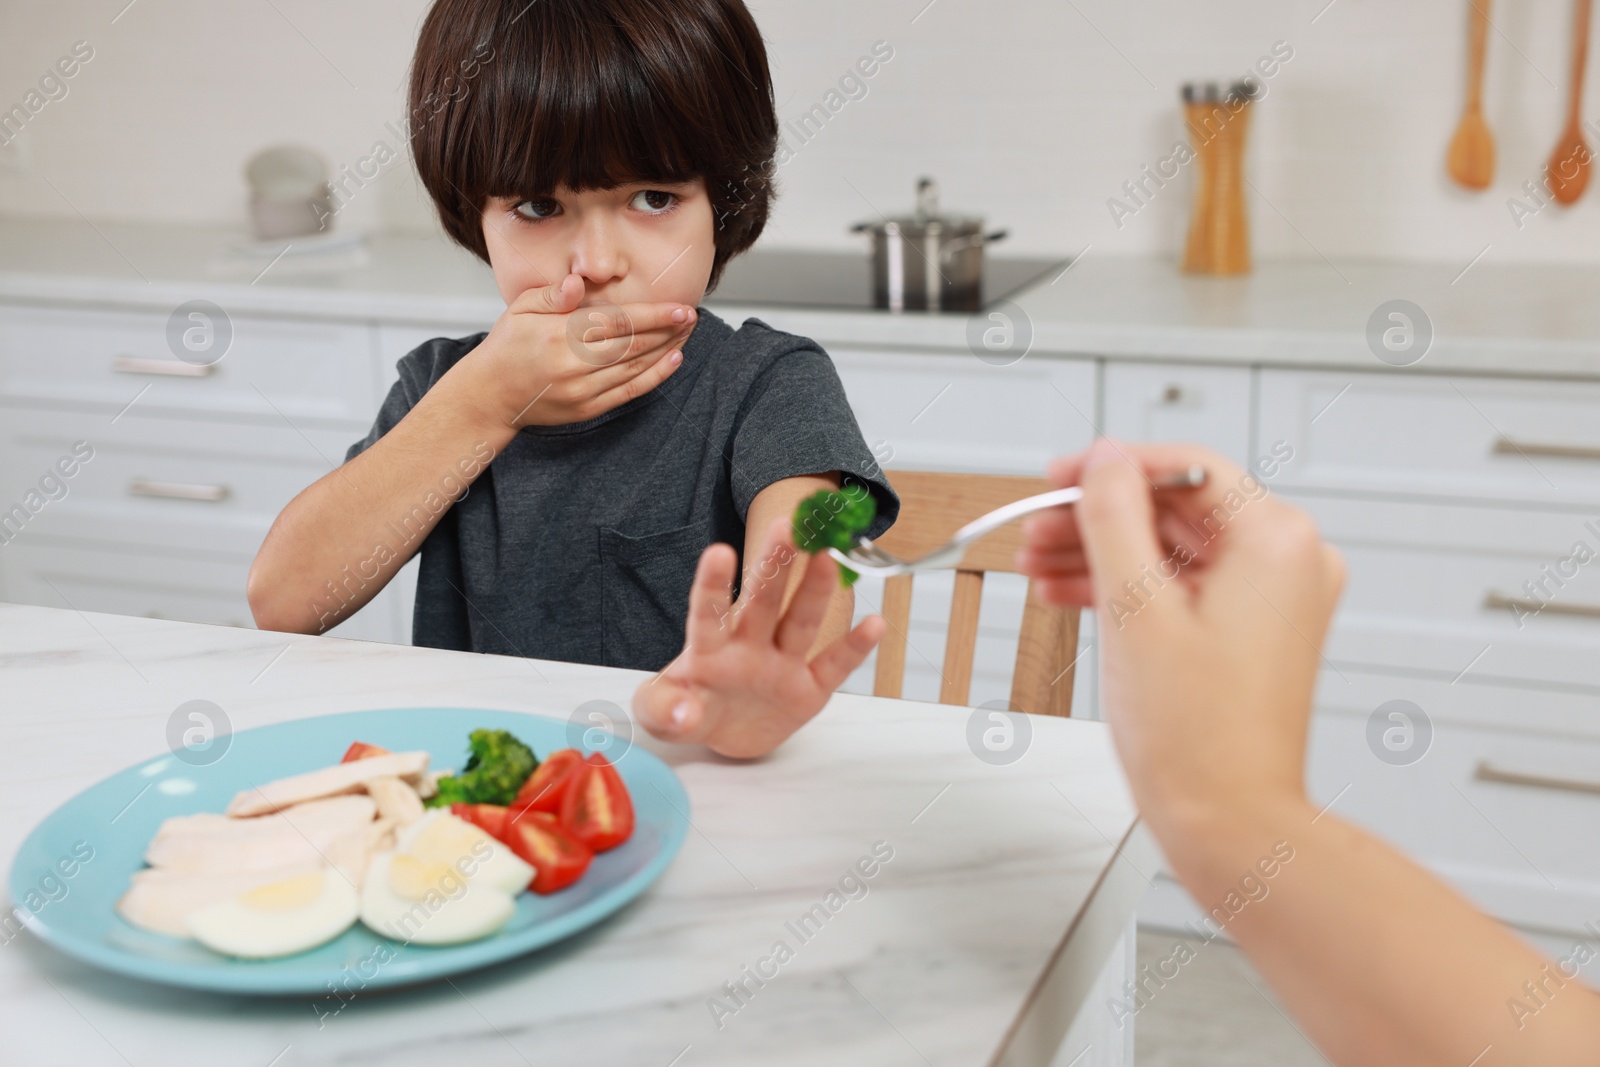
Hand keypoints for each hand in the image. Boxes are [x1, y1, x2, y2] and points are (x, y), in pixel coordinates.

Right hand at [464, 273, 697, 428]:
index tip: (680, 308)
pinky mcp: (588, 408)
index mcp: (560, 335)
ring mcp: (582, 390)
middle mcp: (574, 364)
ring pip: (636, 368)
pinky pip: (629, 392)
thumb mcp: (521, 308)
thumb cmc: (508, 346)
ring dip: (667, 350)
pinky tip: (673, 360)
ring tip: (687, 333)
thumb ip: (552, 295)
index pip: (618, 323)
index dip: (654, 316)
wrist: (490, 395)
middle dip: (668, 331)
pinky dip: (655, 377)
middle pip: (634, 345)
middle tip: (692, 317)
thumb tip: (576, 283)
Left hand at [633, 518, 884, 758]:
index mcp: (709, 647)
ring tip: (829, 558)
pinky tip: (875, 624)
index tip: (719, 552)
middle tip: (786, 526)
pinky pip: (834, 667)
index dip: (713, 584)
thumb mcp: (659, 714)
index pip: (708, 612)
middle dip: (774, 566)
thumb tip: (687, 714)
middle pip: (762, 602)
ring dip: (815, 592)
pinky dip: (855, 648)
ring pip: (800, 622)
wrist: (724, 733)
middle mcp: (749, 645)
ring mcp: (782, 664)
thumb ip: (662, 710)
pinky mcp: (809, 690)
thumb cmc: (688, 710)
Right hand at [1015, 438, 1344, 833]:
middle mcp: (1289, 563)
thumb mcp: (1133, 608)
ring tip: (1040, 564)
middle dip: (1098, 519)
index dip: (1111, 468)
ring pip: (1174, 548)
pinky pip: (1184, 585)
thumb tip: (1103, 458)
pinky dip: (1129, 587)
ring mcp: (1274, 600)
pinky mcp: (1253, 632)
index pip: (1186, 470)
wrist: (1230, 823)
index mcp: (1278, 542)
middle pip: (1176, 509)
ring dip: (1104, 553)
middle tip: (1037, 528)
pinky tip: (1072, 592)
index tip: (1059, 478)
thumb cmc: (1199, 738)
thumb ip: (1112, 517)